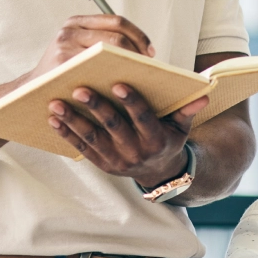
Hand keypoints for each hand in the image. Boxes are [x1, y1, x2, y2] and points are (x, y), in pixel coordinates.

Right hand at [26, 15, 154, 82]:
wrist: (33, 90)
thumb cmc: (66, 71)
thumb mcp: (79, 48)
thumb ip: (103, 42)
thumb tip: (147, 52)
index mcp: (77, 22)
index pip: (117, 22)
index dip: (139, 36)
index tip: (151, 53)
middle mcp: (69, 30)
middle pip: (116, 36)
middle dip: (137, 52)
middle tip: (149, 68)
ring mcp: (64, 46)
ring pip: (109, 50)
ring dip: (129, 63)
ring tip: (141, 75)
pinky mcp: (62, 63)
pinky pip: (97, 67)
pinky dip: (114, 74)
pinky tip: (123, 85)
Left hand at [48, 84, 207, 187]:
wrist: (158, 173)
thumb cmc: (169, 140)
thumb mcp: (182, 128)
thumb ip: (187, 111)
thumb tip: (203, 94)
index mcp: (156, 141)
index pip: (143, 119)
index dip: (132, 102)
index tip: (119, 83)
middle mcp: (136, 153)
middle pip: (113, 127)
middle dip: (96, 107)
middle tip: (79, 88)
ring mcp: (116, 161)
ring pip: (92, 138)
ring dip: (73, 120)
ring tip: (56, 103)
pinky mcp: (101, 164)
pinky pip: (81, 148)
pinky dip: (66, 134)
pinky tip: (53, 119)